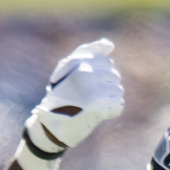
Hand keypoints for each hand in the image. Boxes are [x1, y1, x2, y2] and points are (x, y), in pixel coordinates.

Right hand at [15, 39, 124, 169]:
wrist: (51, 125)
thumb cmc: (61, 95)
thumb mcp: (68, 68)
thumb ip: (88, 52)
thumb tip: (110, 44)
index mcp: (78, 62)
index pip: (107, 62)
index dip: (101, 75)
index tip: (88, 85)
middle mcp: (86, 73)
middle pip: (115, 76)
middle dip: (106, 87)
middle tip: (89, 97)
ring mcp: (93, 90)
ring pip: (118, 90)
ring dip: (109, 100)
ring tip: (92, 105)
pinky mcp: (99, 107)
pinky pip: (118, 105)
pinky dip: (111, 112)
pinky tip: (98, 114)